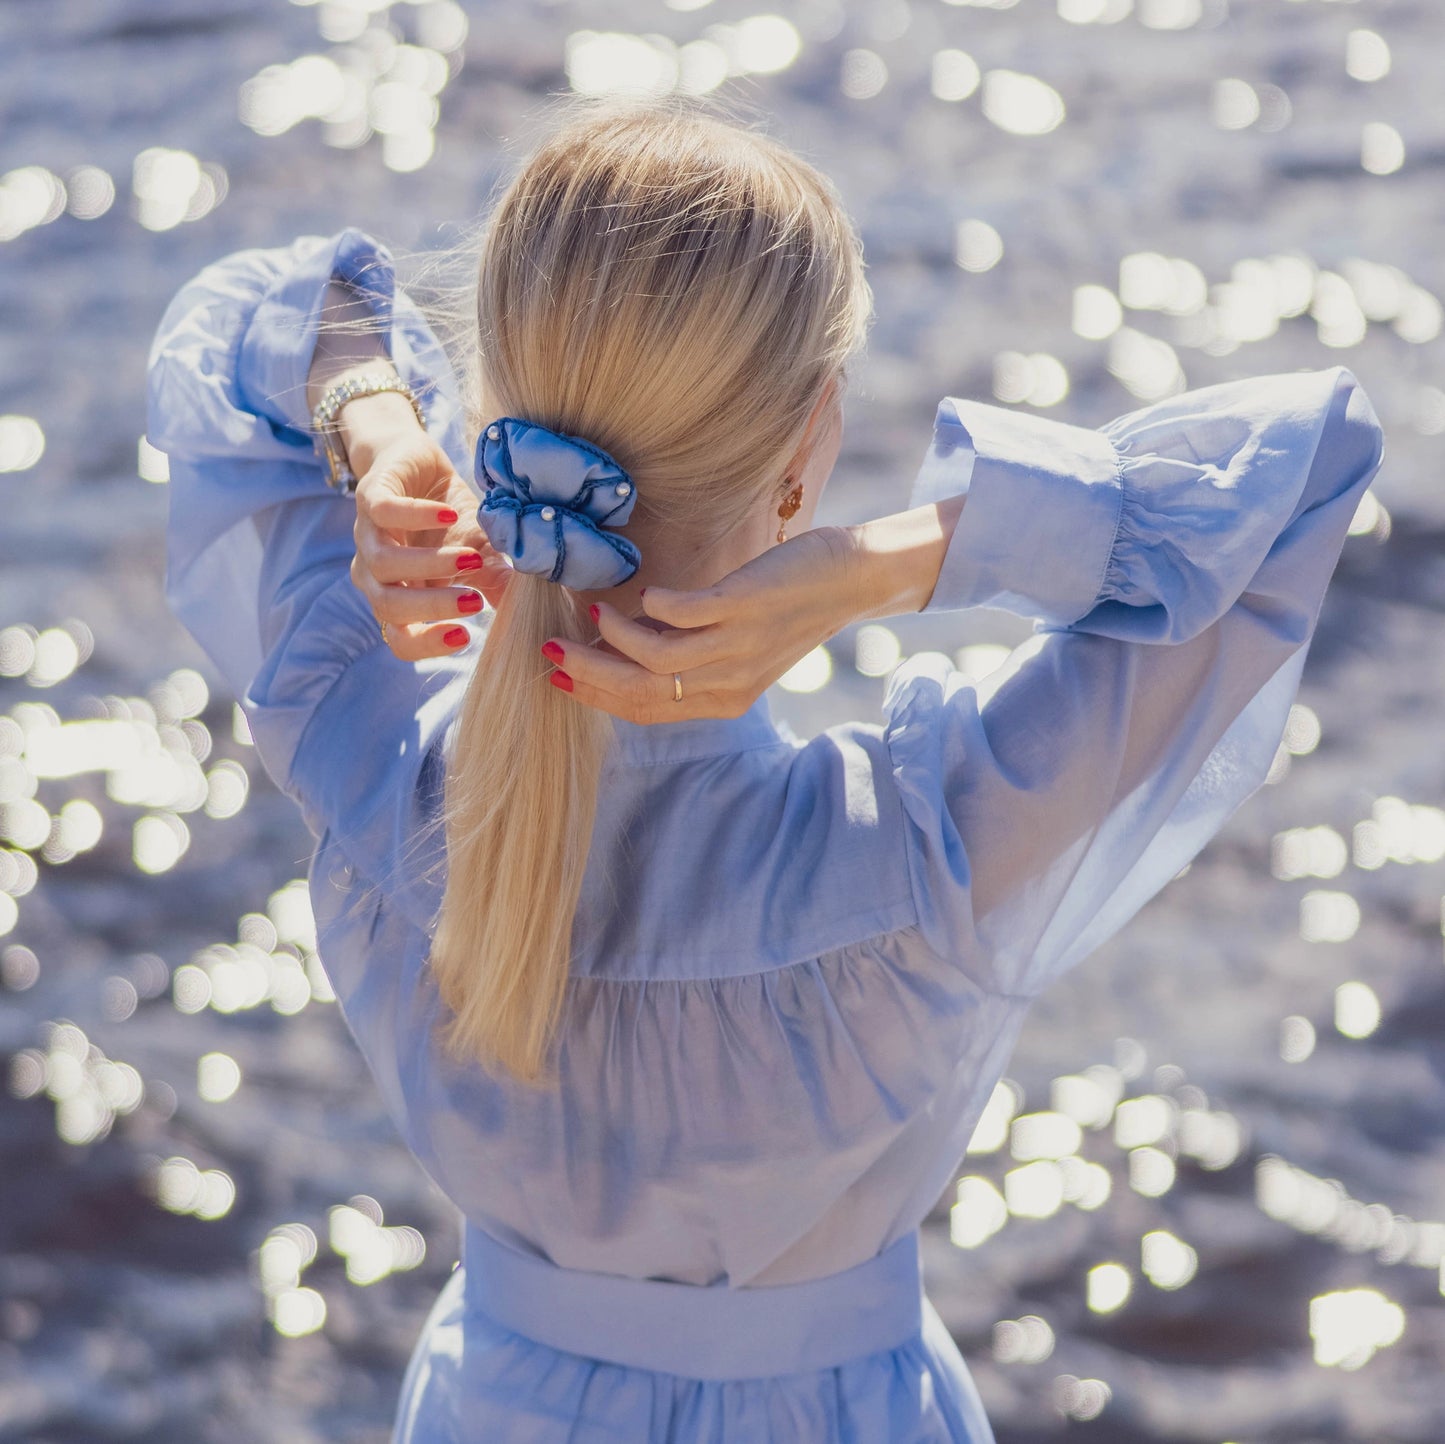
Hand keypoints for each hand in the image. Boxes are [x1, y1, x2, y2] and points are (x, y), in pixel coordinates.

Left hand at [349, 428, 511, 659]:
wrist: (416, 460)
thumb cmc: (448, 517)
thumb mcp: (479, 554)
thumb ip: (494, 584)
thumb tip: (524, 615)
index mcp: (398, 595)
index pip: (399, 637)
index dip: (427, 644)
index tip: (466, 637)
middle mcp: (376, 573)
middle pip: (387, 607)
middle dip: (433, 608)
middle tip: (473, 602)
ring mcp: (369, 534)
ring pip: (383, 564)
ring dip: (431, 565)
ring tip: (472, 559)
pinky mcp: (371, 496)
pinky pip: (384, 512)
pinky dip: (417, 516)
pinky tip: (450, 515)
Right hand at [545, 526, 861, 722]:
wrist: (851, 581)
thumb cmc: (786, 608)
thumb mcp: (736, 648)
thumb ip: (687, 655)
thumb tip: (621, 643)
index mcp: (723, 700)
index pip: (644, 710)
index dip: (595, 697)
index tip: (557, 678)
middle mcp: (728, 682)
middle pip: (640, 690)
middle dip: (587, 672)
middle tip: (549, 650)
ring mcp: (737, 645)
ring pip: (655, 658)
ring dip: (614, 637)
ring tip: (593, 612)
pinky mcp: (745, 606)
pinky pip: (681, 614)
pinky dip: (653, 605)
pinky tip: (646, 592)